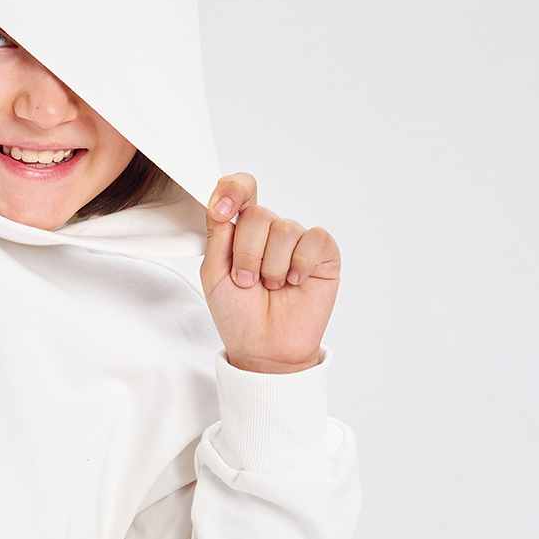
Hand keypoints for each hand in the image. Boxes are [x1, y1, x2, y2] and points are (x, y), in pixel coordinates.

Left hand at [200, 172, 340, 373]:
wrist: (263, 347)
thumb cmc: (238, 314)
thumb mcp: (214, 274)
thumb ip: (216, 236)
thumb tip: (218, 201)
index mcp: (242, 231)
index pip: (241, 191)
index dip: (232, 192)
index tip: (221, 211)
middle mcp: (270, 232)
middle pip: (259, 215)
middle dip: (246, 254)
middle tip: (247, 281)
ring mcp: (298, 242)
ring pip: (284, 229)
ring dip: (271, 266)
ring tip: (271, 287)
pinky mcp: (324, 254)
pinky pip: (314, 240)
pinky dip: (300, 264)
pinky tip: (295, 282)